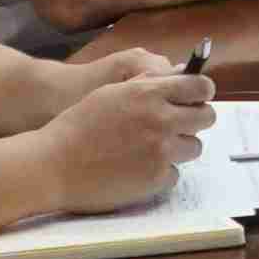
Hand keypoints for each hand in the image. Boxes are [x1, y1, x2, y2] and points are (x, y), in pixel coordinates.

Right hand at [42, 61, 213, 208]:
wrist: (53, 165)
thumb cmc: (77, 126)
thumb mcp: (110, 93)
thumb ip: (146, 85)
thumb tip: (178, 79)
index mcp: (148, 93)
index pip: (200, 86)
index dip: (202, 92)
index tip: (198, 98)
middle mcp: (160, 120)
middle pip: (206, 117)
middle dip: (195, 120)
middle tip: (179, 126)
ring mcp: (160, 151)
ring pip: (194, 147)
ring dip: (178, 148)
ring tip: (149, 150)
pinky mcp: (156, 178)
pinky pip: (175, 173)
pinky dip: (160, 172)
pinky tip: (136, 169)